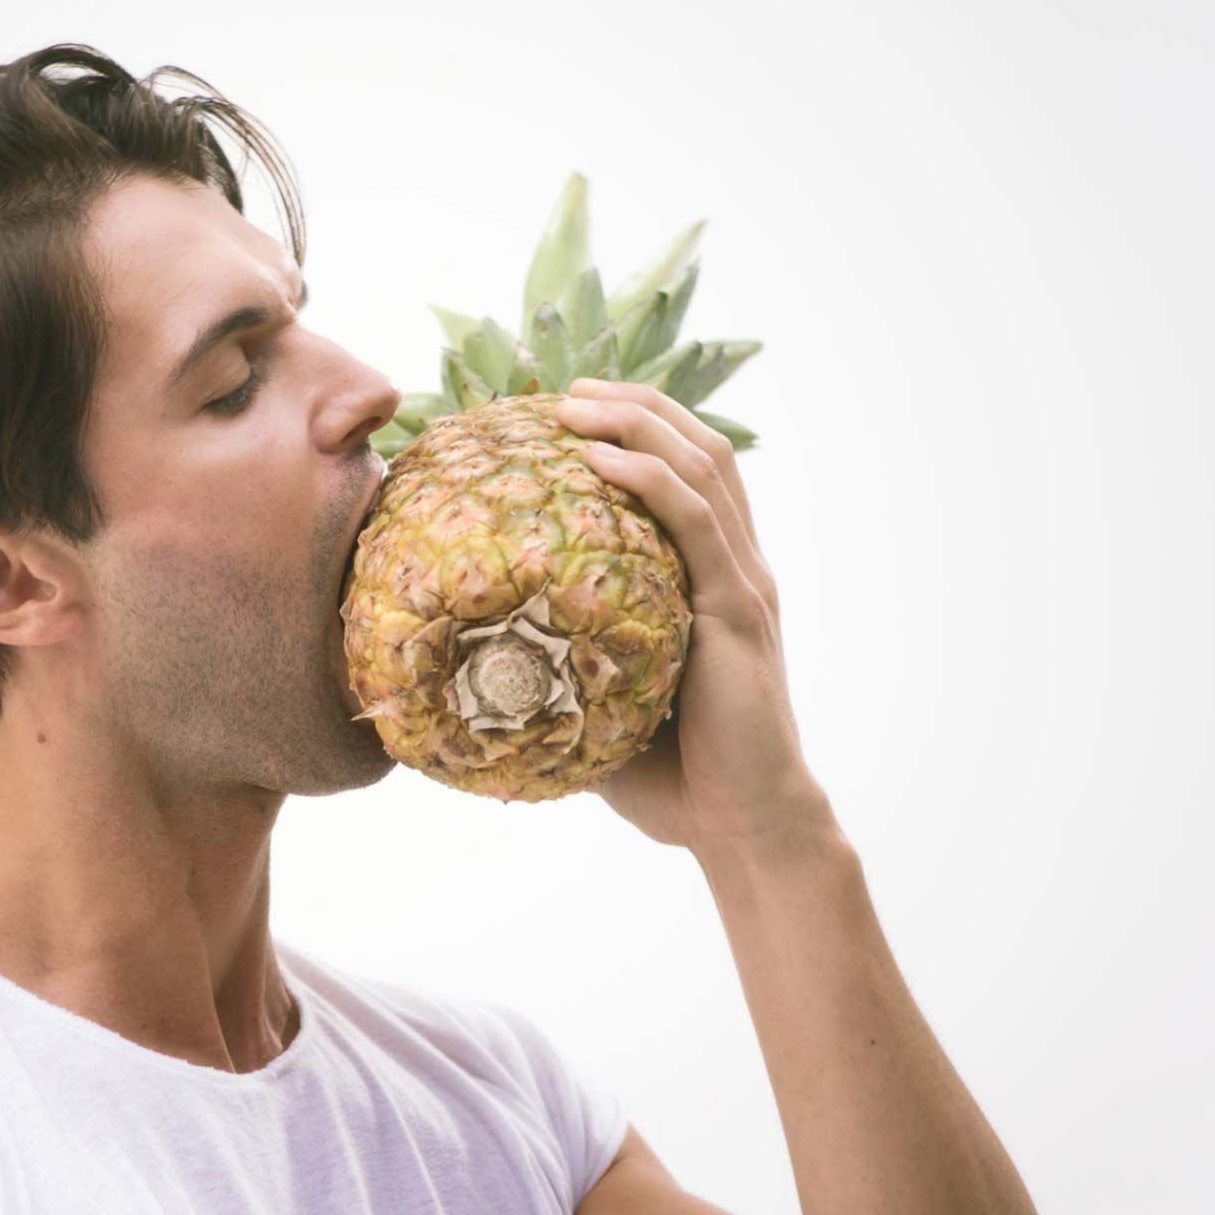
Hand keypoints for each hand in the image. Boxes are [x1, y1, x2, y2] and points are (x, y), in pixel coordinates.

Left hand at [552, 377, 833, 859]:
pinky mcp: (737, 609)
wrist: (740, 826)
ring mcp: (742, 584)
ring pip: (700, 467)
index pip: (688, 478)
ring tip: (576, 402)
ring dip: (637, 422)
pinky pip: (694, 522)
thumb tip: (472, 664)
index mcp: (716, 582)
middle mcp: (738, 568)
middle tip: (568, 389)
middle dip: (636, 406)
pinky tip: (601, 457)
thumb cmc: (672, 779)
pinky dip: (649, 477)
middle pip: (699, 449)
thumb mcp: (603, 704)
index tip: (570, 412)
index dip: (638, 432)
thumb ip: (560, 669)